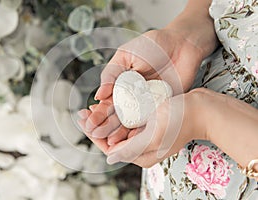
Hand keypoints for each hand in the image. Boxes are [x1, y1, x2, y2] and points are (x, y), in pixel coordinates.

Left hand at [78, 88, 207, 167]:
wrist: (203, 109)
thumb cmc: (180, 120)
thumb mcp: (153, 135)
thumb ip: (131, 148)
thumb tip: (109, 159)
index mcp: (142, 154)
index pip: (109, 148)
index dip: (93, 134)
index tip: (81, 119)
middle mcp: (143, 148)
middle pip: (112, 138)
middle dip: (97, 125)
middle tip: (84, 111)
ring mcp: (147, 137)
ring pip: (119, 129)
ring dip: (105, 118)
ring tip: (93, 107)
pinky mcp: (151, 126)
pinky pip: (128, 122)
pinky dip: (118, 114)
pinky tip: (111, 104)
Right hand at [82, 29, 205, 138]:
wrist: (181, 44)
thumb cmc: (152, 45)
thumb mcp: (125, 55)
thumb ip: (111, 74)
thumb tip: (98, 95)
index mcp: (121, 85)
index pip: (106, 103)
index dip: (97, 113)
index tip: (88, 122)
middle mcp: (133, 97)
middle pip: (117, 116)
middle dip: (105, 126)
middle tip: (95, 135)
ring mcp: (147, 103)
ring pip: (131, 122)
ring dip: (120, 133)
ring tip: (110, 142)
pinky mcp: (162, 107)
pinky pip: (150, 122)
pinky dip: (141, 132)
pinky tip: (132, 140)